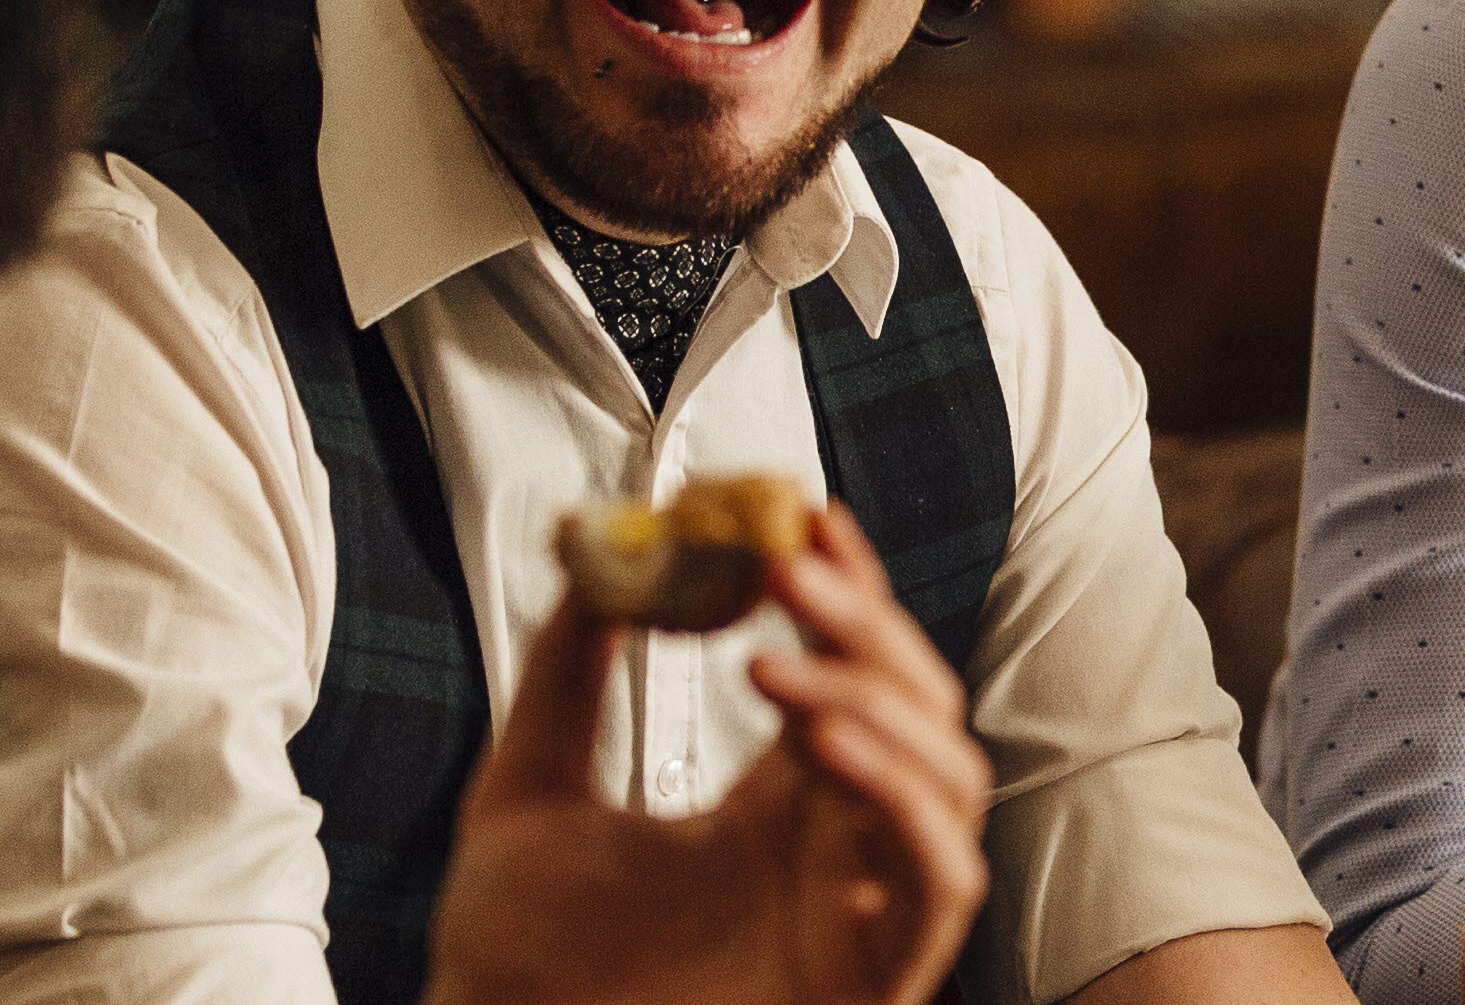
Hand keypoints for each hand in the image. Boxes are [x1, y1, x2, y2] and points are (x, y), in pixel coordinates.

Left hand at [423, 503, 990, 1004]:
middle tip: (785, 563)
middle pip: (919, 709)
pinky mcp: (864, 983)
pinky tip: (821, 745)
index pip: (852, 671)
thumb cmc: (514, 946)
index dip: (846, 585)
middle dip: (866, 622)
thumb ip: (569, 665)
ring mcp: (855, 919)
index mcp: (774, 806)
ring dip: (879, 702)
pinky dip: (901, 802)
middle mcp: (832, 853)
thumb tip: (592, 545)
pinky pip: (937, 885)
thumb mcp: (532, 773)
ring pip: (952, 784)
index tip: (804, 509)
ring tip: (773, 667)